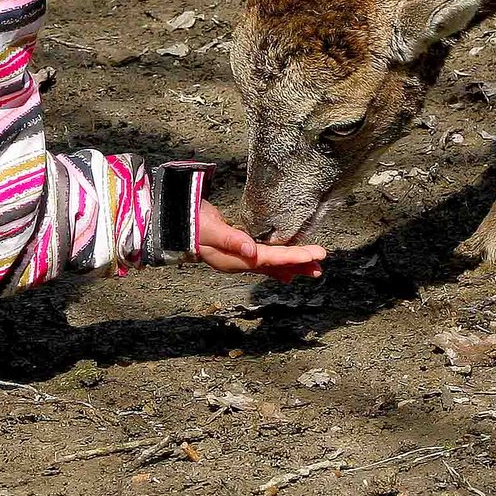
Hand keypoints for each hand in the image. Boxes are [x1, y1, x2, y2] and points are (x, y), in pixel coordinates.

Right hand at [196, 201, 324, 281]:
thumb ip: (229, 240)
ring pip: (270, 265)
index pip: (269, 259)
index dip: (293, 257)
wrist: (175, 224)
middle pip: (273, 266)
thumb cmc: (190, 224)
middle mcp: (238, 263)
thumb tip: (250, 251)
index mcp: (233, 260)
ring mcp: (237, 260)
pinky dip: (277, 264)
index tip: (314, 255)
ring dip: (291, 266)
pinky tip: (287, 270)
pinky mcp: (237, 253)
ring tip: (312, 268)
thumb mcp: (208, 229)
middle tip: (320, 266)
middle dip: (297, 265)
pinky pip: (262, 261)